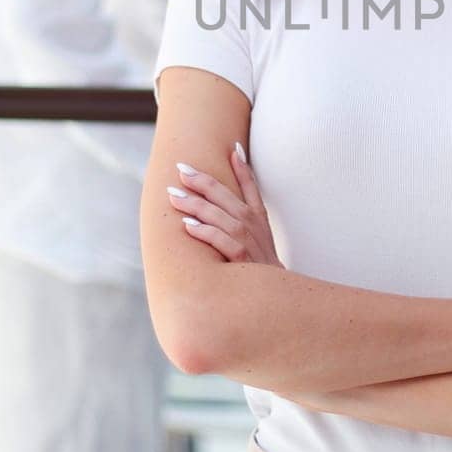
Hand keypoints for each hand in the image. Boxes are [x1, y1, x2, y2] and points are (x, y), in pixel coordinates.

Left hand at [168, 142, 282, 267]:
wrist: (277, 303)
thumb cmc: (261, 273)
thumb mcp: (259, 244)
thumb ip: (243, 224)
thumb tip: (221, 214)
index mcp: (260, 222)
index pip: (251, 189)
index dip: (243, 169)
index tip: (231, 148)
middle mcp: (255, 229)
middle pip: (229, 199)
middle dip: (204, 182)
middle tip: (181, 170)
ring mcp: (251, 244)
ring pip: (222, 218)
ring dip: (198, 205)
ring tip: (174, 196)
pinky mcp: (243, 261)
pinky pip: (223, 243)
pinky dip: (207, 233)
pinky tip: (188, 226)